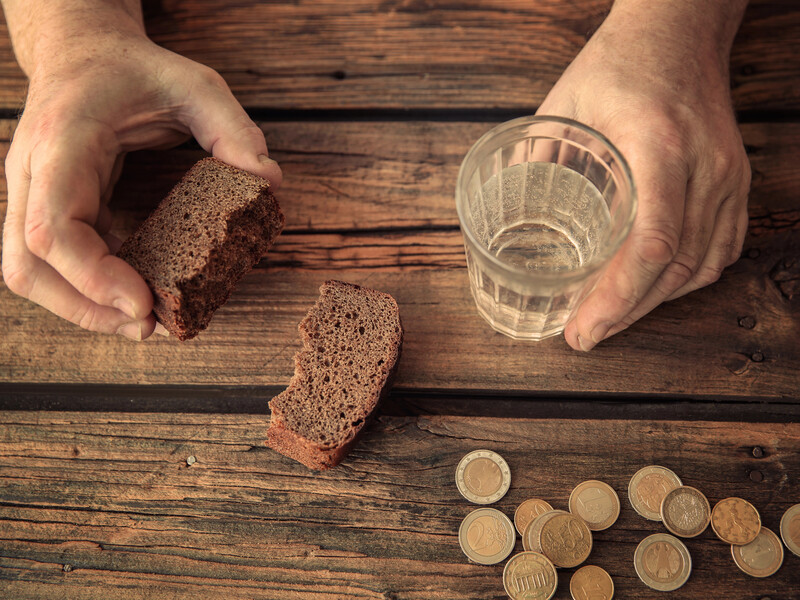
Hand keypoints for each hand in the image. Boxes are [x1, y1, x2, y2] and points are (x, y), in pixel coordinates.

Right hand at [2, 27, 280, 340]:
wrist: (84, 53)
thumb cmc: (134, 69)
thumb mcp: (195, 85)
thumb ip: (233, 130)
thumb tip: (268, 182)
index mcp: (63, 140)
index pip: (54, 226)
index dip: (93, 277)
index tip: (144, 305)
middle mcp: (32, 171)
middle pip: (28, 264)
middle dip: (86, 308)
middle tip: (149, 327)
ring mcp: (30, 192)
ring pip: (28, 271)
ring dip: (81, 308)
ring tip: (144, 323)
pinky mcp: (46, 207)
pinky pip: (50, 263)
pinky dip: (85, 288)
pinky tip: (131, 296)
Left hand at [537, 0, 750, 350]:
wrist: (678, 30)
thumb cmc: (617, 63)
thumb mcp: (565, 102)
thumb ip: (536, 156)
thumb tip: (507, 207)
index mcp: (657, 147)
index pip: (650, 244)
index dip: (617, 299)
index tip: (582, 327)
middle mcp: (702, 166)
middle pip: (674, 267)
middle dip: (627, 313)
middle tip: (585, 336)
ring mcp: (727, 175)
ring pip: (701, 264)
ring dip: (655, 303)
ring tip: (613, 321)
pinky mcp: (735, 178)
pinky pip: (723, 246)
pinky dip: (689, 278)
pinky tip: (658, 292)